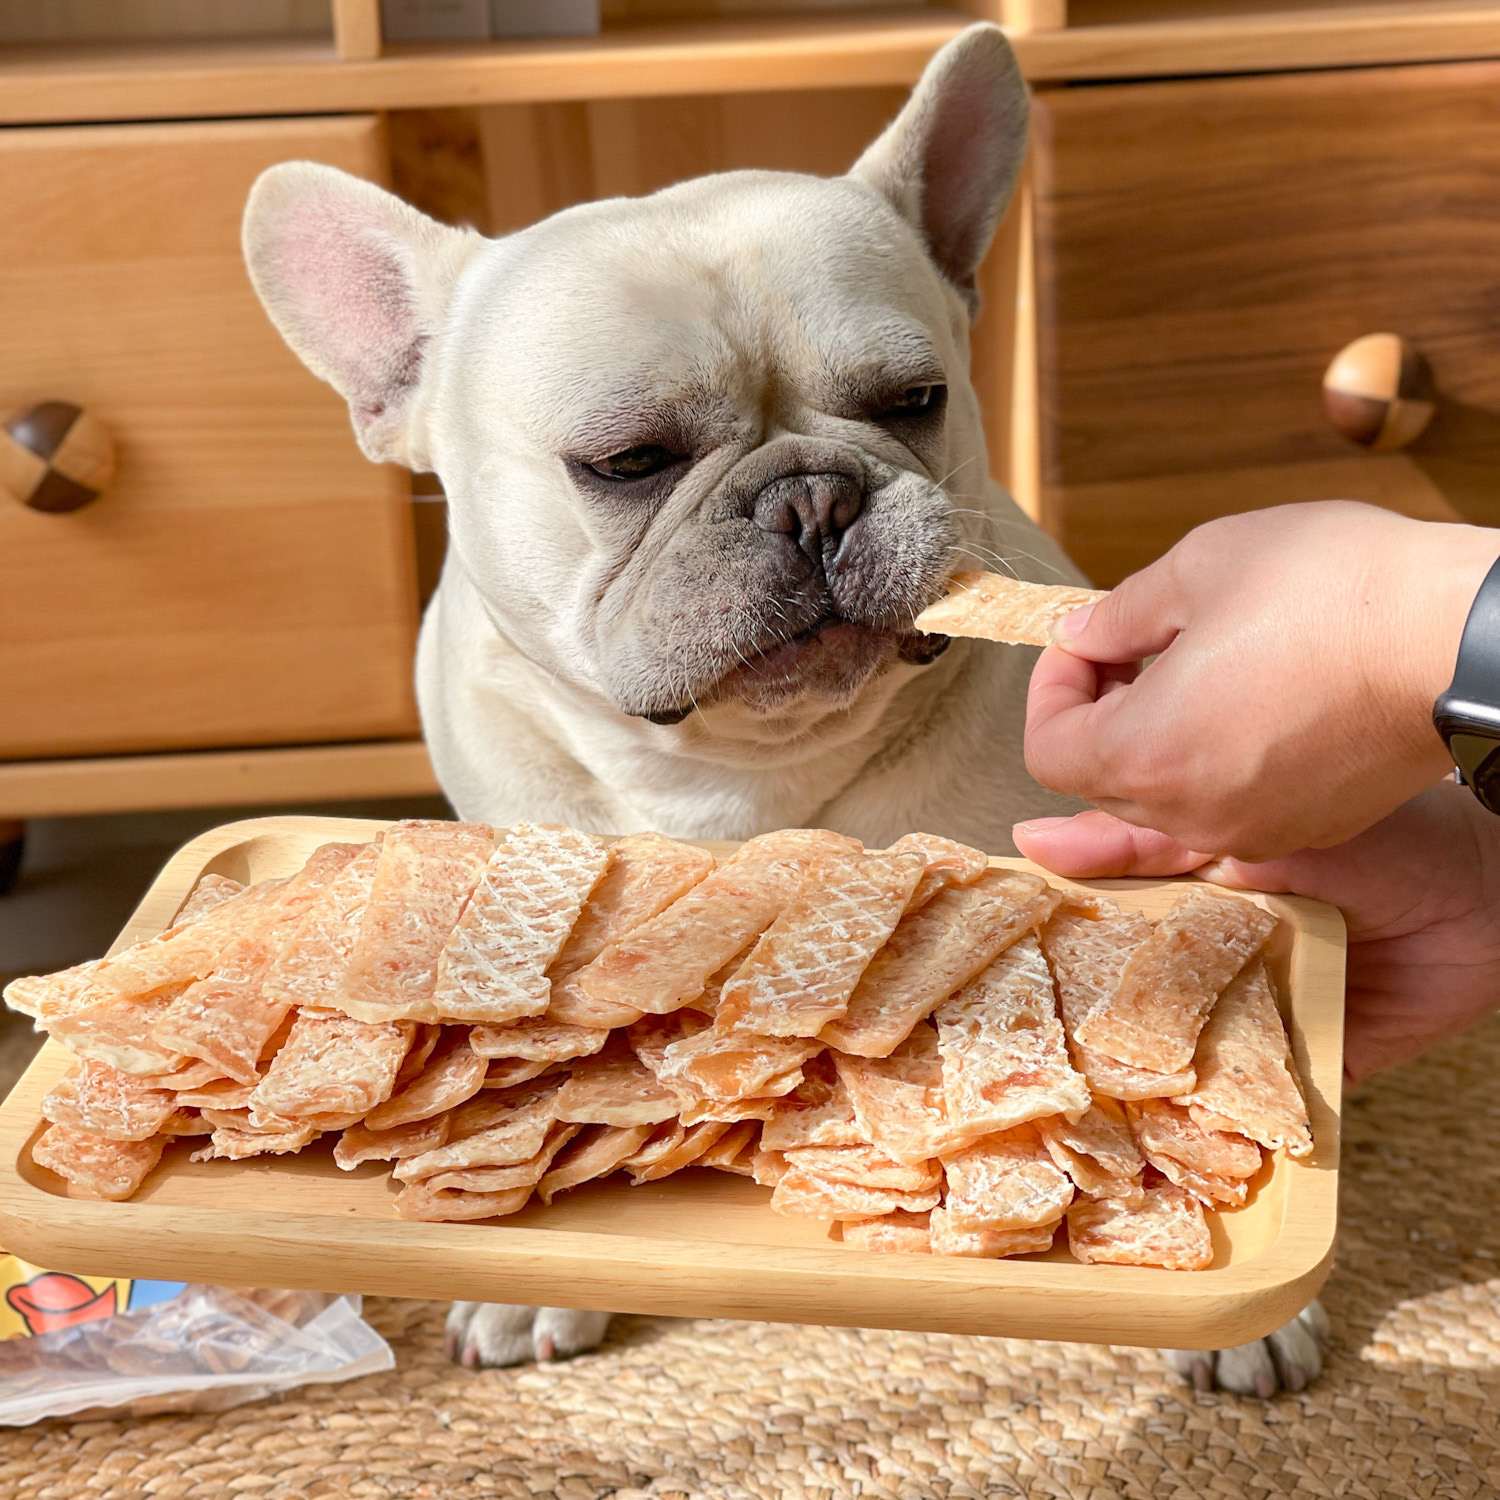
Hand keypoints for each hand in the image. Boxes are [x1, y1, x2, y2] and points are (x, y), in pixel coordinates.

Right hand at [1013, 781, 1499, 1085]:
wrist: (1485, 886)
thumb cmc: (1370, 837)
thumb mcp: (1231, 828)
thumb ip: (1136, 844)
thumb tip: (1033, 839)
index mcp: (1194, 909)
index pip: (1108, 943)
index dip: (1056, 965)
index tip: (994, 986)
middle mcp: (1223, 970)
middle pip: (1141, 1015)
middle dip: (1093, 1046)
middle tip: (1023, 1070)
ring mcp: (1268, 1023)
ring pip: (1195, 1070)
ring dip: (1152, 1094)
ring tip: (1085, 1117)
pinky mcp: (1321, 1071)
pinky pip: (1269, 1111)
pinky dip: (1236, 1132)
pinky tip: (1183, 1143)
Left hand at [1023, 501, 1499, 859]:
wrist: (1460, 635)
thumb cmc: (1333, 590)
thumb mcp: (1198, 569)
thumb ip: (1117, 615)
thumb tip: (1079, 634)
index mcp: (1145, 754)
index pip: (1046, 750)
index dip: (1052, 690)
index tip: (1086, 644)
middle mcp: (1192, 811)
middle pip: (1100, 780)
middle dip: (1102, 713)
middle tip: (1138, 648)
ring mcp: (1253, 827)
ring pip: (1164, 796)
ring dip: (1157, 736)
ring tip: (1200, 665)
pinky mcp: (1307, 825)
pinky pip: (1228, 804)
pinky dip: (1215, 759)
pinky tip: (1252, 696)